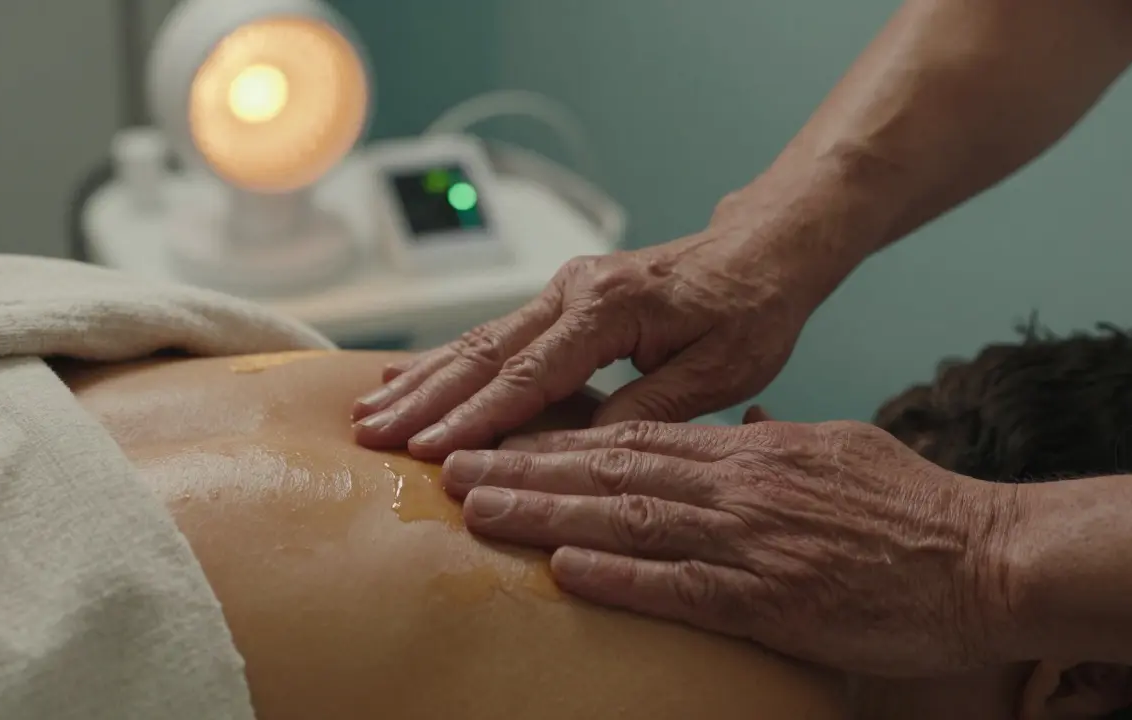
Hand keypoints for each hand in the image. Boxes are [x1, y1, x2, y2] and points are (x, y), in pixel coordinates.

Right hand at [351, 190, 835, 459]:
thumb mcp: (721, 370)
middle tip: (372, 435)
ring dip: (424, 379)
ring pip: (479, 340)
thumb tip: (584, 450)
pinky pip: (497, 333)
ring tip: (370, 410)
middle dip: (425, 399)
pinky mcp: (563, 299)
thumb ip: (650, 408)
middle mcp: (575, 291)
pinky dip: (450, 359)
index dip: (477, 419)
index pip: (530, 375)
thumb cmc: (751, 308)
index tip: (429, 452)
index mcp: (611, 308)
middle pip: (485, 353)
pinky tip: (411, 375)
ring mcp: (564, 290)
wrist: (762, 249)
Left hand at [438, 415, 1025, 675]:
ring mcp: (749, 537)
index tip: (501, 438)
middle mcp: (735, 483)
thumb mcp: (831, 449)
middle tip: (453, 466)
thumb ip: (771, 442)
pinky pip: (679, 582)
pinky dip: (617, 574)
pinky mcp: (770, 595)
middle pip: (608, 469)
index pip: (631, 437)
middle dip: (524, 466)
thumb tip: (733, 432)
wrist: (984, 555)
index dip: (557, 439)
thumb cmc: (910, 507)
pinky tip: (563, 568)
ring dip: (544, 512)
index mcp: (746, 450)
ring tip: (476, 508)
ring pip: (626, 516)